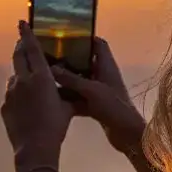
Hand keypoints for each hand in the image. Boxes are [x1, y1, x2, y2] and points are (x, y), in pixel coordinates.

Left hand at [2, 21, 74, 168]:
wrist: (35, 148)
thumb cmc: (56, 126)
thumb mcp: (67, 106)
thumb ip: (64, 91)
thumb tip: (72, 86)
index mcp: (40, 77)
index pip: (32, 49)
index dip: (27, 34)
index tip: (21, 22)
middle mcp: (22, 81)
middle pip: (18, 56)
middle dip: (21, 47)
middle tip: (24, 43)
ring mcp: (11, 92)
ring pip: (14, 75)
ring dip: (21, 73)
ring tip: (31, 81)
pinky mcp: (4, 104)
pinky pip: (11, 92)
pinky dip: (18, 91)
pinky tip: (26, 103)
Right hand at [51, 38, 146, 155]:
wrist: (126, 134)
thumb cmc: (113, 106)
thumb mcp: (91, 90)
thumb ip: (71, 79)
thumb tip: (50, 68)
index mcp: (107, 66)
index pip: (99, 44)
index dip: (85, 38)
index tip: (65, 36)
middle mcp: (103, 75)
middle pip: (85, 62)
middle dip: (69, 60)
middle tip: (49, 56)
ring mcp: (99, 91)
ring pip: (79, 81)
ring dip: (66, 80)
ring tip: (45, 76)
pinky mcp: (95, 105)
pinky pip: (78, 97)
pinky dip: (68, 98)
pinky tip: (52, 98)